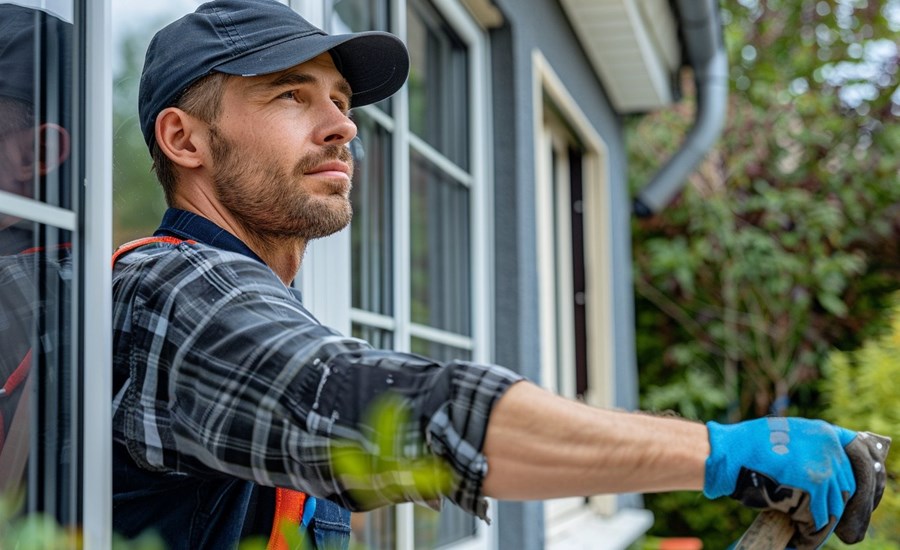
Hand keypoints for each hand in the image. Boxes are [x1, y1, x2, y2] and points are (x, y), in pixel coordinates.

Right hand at [704, 417, 882, 548]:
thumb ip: (807, 449)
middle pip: (844, 488)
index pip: (850, 464)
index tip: (839, 499)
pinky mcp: (813, 488)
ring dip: (820, 521)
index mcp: (823, 433)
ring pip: (834, 506)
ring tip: (804, 528)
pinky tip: (798, 534)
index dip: (844, 486)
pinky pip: (819, 518)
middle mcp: (829, 448)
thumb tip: (823, 473)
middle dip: (830, 506)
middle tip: (814, 518)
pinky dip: (809, 531)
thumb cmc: (746, 448)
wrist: (728, 453)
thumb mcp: (784, 436)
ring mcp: (823, 468)